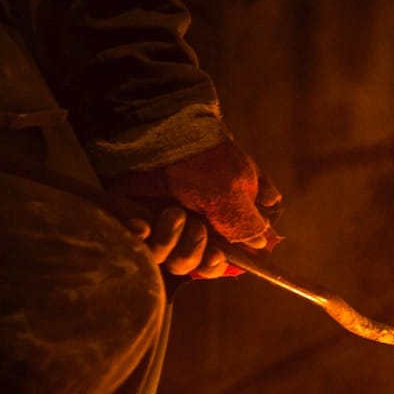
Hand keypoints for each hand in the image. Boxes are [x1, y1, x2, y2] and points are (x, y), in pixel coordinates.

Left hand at [109, 140, 281, 278]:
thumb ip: (245, 221)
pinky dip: (136, 233)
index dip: (214, 265)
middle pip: (187, 264)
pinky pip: (131, 238)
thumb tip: (262, 242)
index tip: (217, 256)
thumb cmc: (205, 159)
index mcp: (213, 224)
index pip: (213, 262)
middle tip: (196, 227)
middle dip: (193, 251)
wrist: (167, 127)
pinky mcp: (130, 215)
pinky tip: (141, 225)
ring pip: (161, 256)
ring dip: (170, 239)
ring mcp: (156, 222)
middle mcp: (185, 227)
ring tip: (174, 212)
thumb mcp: (232, 190)